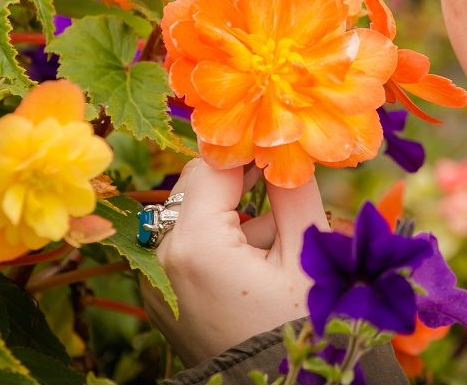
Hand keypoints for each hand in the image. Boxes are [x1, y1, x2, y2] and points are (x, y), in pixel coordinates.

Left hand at [140, 159, 329, 368]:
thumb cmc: (302, 329)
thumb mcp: (308, 254)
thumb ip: (294, 190)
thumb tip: (288, 145)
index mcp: (195, 243)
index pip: (215, 163)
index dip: (250, 146)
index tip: (281, 138)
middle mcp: (162, 258)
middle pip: (196, 184)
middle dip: (240, 177)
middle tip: (284, 176)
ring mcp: (158, 282)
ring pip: (192, 213)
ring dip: (233, 209)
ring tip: (279, 237)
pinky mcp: (166, 298)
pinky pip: (188, 247)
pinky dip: (220, 239)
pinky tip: (261, 261)